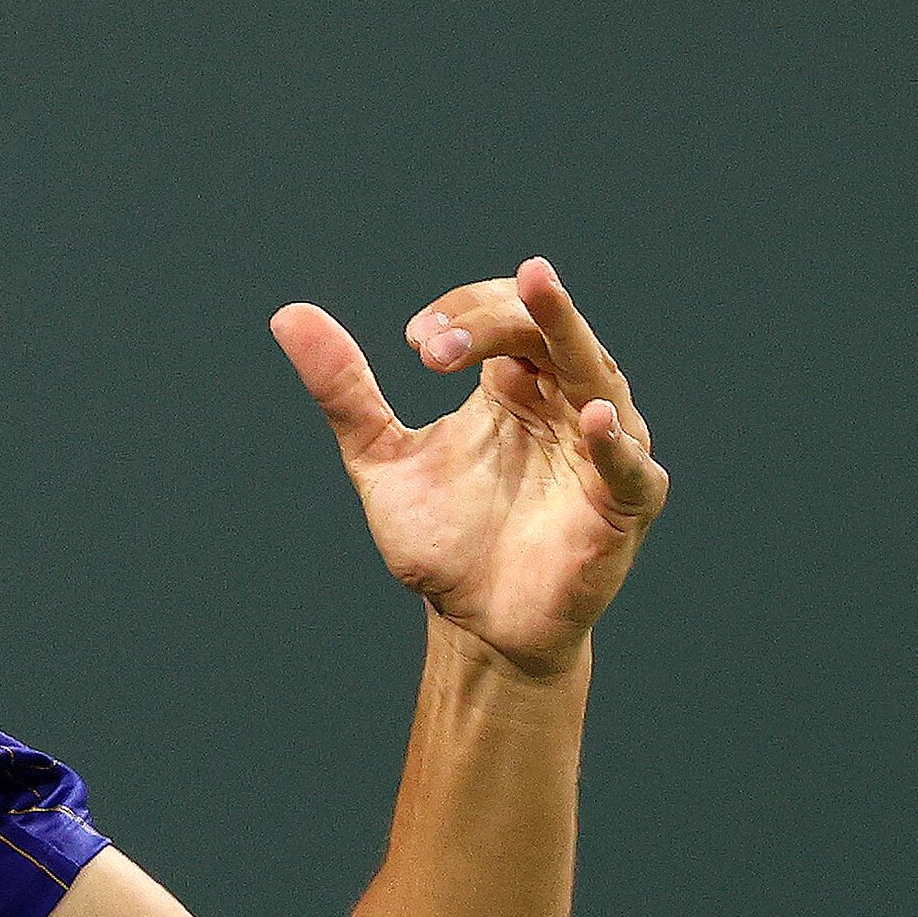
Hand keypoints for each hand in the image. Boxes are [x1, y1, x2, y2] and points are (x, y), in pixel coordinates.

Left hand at [272, 258, 668, 676]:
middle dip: (494, 321)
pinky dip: (615, 444)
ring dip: (567, 335)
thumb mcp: (380, 459)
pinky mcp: (623, 506)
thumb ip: (344, 392)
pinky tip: (593, 418)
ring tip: (542, 293)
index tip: (415, 343)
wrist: (474, 623)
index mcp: (513, 384)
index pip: (502, 315)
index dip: (462, 314)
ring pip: (597, 375)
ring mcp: (600, 450)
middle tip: (438, 344)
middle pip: (548, 331)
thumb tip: (288, 314)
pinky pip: (629, 467)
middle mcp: (563, 403)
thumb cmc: (442, 538)